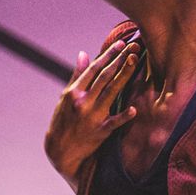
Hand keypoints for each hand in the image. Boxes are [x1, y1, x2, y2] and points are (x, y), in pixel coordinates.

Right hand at [44, 39, 138, 176]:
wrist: (61, 150)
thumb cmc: (64, 120)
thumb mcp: (66, 97)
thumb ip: (77, 75)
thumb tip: (84, 53)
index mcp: (74, 91)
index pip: (94, 69)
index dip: (108, 55)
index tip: (120, 44)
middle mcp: (83, 101)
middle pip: (104, 77)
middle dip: (119, 60)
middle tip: (133, 47)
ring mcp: (92, 116)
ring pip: (111, 91)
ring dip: (124, 75)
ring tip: (135, 61)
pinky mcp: (100, 132)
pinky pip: (114, 122)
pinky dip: (124, 116)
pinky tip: (134, 109)